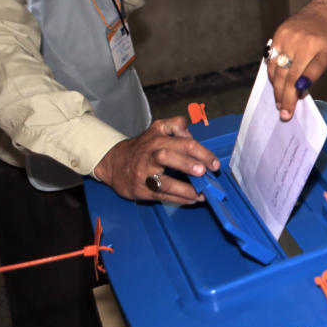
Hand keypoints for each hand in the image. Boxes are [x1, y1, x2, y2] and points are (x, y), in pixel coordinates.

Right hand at [93, 116, 219, 203]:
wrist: (113, 163)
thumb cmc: (142, 147)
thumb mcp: (157, 129)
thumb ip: (176, 127)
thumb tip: (192, 135)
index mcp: (157, 138)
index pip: (182, 142)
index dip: (200, 151)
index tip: (213, 162)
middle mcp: (150, 154)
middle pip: (168, 156)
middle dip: (188, 163)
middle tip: (204, 171)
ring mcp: (144, 173)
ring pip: (163, 180)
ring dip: (184, 187)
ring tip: (200, 191)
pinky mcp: (141, 189)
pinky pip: (161, 195)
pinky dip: (178, 198)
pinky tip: (192, 199)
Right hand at [267, 0, 326, 120]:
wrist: (324, 13)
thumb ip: (314, 73)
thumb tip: (298, 91)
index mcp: (316, 50)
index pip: (301, 79)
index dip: (294, 96)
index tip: (289, 112)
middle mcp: (300, 43)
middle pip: (287, 76)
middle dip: (283, 97)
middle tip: (283, 113)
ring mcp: (287, 37)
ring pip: (276, 69)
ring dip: (276, 87)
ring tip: (279, 102)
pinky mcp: (278, 34)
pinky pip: (271, 58)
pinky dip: (272, 72)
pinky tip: (275, 83)